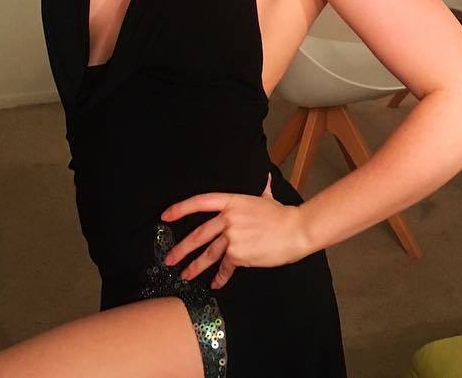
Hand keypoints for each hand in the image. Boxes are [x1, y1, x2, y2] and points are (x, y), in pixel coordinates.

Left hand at [160, 172, 311, 288]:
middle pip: (199, 234)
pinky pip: (225, 267)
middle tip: (169, 259)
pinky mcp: (239, 254)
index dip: (180, 208)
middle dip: (181, 248)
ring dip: (195, 267)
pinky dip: (220, 277)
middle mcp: (229, 218)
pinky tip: (215, 284)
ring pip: (208, 254)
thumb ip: (263, 189)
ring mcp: (232, 237)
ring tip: (185, 275)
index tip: (165, 216)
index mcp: (232, 201)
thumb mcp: (267, 199)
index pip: (200, 202)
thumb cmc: (283, 215)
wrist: (296, 230)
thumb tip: (266, 178)